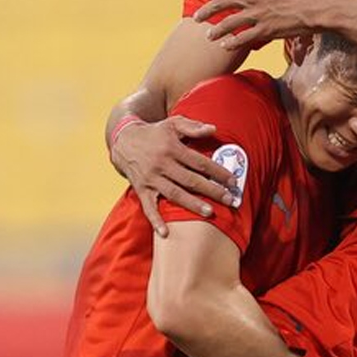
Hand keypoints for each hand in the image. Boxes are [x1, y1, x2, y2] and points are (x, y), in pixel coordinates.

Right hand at [110, 117, 239, 235]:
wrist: (123, 141)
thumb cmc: (154, 133)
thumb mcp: (172, 123)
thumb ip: (193, 127)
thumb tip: (213, 129)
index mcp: (172, 148)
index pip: (200, 162)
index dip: (218, 172)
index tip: (233, 181)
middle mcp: (162, 164)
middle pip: (191, 180)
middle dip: (212, 191)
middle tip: (229, 200)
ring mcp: (151, 178)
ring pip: (174, 194)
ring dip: (192, 204)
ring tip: (210, 213)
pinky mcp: (141, 189)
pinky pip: (148, 207)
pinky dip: (155, 220)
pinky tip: (165, 233)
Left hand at [193, 0, 342, 51]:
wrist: (317, 4)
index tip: (213, 0)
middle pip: (220, 3)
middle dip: (206, 11)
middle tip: (197, 19)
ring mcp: (257, 14)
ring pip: (228, 23)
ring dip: (215, 30)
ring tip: (208, 36)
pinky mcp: (265, 29)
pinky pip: (242, 38)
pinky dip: (231, 43)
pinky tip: (225, 46)